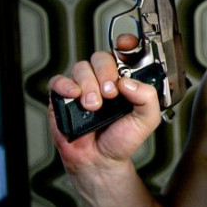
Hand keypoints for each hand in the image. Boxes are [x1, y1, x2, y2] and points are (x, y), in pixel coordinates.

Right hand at [48, 35, 161, 171]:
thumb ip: (147, 97)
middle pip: (101, 58)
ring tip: (95, 106)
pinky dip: (66, 85)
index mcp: (125, 81)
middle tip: (111, 94)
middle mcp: (103, 81)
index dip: (125, 45)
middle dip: (106, 73)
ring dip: (89, 85)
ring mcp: (83, 87)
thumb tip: (128, 81)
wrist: (101, 161)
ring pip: (81, 68)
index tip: (125, 47)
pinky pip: (58, 81)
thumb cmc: (122, 139)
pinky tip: (75, 96)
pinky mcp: (63, 98)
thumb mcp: (147, 119)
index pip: (124, 54)